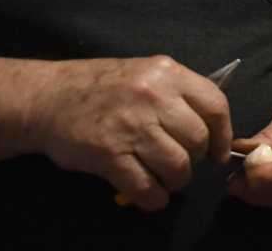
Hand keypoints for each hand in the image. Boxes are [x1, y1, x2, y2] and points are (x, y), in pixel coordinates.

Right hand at [35, 56, 231, 211]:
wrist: (49, 97)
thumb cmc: (104, 86)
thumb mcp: (147, 73)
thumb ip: (179, 93)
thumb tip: (212, 128)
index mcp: (168, 73)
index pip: (215, 105)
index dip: (222, 134)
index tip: (217, 152)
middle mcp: (153, 97)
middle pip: (197, 139)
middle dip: (196, 159)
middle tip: (183, 163)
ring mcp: (131, 126)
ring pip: (176, 166)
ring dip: (177, 180)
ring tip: (168, 179)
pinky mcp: (108, 154)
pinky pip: (146, 186)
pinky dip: (155, 198)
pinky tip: (152, 195)